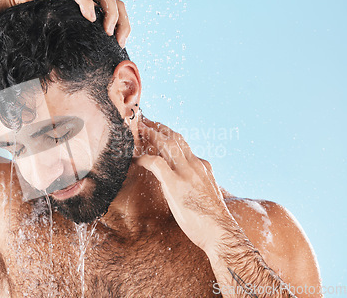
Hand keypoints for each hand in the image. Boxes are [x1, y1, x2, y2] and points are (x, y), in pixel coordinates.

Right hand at [0, 0, 129, 46]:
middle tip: (117, 42)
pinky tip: (89, 18)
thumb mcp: (58, 32)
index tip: (120, 46)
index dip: (123, 27)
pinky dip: (88, 4)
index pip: (116, 11)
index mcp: (89, 5)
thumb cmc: (34, 14)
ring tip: (106, 32)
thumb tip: (77, 73)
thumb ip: (70, 43)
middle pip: (117, 3)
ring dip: (111, 14)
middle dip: (123, 23)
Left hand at [135, 117, 239, 252]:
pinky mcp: (176, 184)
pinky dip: (143, 157)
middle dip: (158, 127)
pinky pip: (156, 163)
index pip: (184, 143)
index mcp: (202, 167)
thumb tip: (189, 181)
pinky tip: (135, 158)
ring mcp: (186, 173)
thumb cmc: (212, 220)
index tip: (157, 129)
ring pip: (166, 144)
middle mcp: (196, 165)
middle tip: (144, 122)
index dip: (168, 133)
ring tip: (137, 129)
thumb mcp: (207, 194)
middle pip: (175, 138)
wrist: (220, 233)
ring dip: (150, 134)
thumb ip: (198, 182)